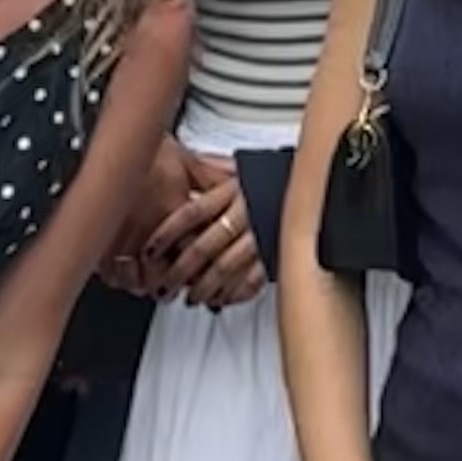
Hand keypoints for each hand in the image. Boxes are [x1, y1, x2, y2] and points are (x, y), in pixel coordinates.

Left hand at [143, 147, 262, 310]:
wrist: (311, 185)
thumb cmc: (269, 179)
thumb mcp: (237, 169)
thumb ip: (208, 171)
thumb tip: (174, 161)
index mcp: (233, 189)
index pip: (191, 213)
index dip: (167, 234)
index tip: (150, 252)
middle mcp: (247, 212)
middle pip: (204, 246)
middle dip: (180, 270)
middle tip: (164, 284)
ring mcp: (263, 235)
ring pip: (226, 267)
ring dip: (204, 287)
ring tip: (192, 297)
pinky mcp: (278, 254)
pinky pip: (254, 280)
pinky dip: (236, 293)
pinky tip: (223, 299)